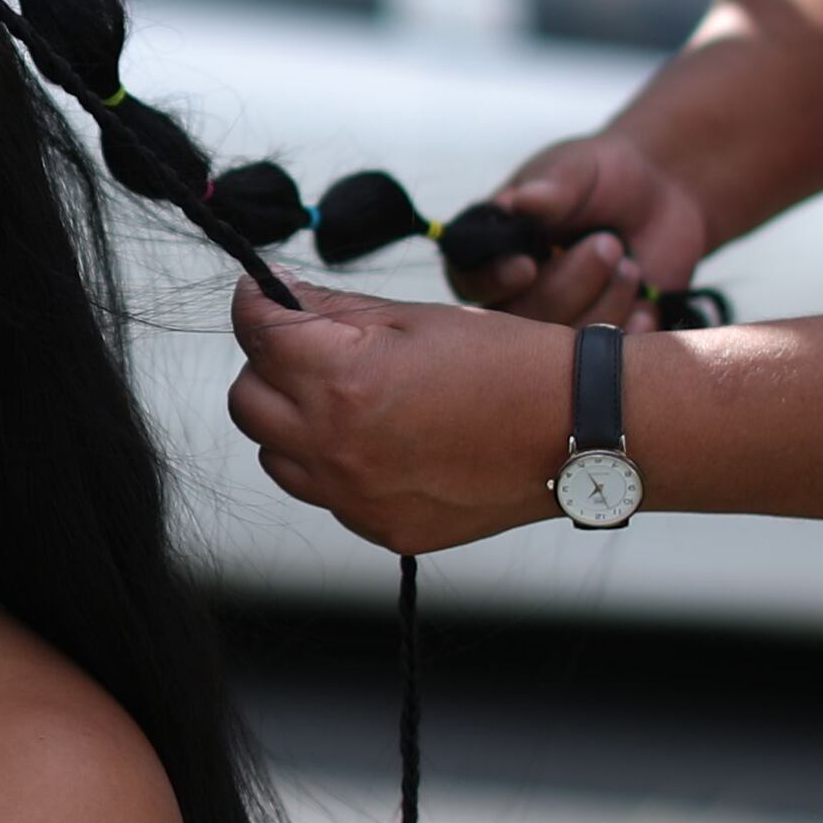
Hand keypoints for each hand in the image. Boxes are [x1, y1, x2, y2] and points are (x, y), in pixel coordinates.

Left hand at [225, 282, 592, 555]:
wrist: (576, 430)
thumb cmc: (506, 362)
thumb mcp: (415, 317)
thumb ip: (331, 309)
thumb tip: (273, 295)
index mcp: (344, 380)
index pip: (256, 333)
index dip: (256, 303)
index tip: (265, 295)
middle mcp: (337, 446)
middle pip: (247, 400)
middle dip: (269, 365)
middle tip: (309, 347)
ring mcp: (355, 497)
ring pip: (275, 454)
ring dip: (292, 420)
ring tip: (349, 397)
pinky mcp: (380, 528)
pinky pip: (322, 493)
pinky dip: (333, 464)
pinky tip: (381, 440)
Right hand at [449, 132, 710, 325]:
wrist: (663, 192)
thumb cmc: (604, 174)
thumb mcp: (578, 168)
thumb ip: (552, 187)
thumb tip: (520, 202)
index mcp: (494, 249)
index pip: (471, 279)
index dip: (493, 281)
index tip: (528, 267)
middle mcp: (516, 294)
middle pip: (522, 320)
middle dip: (570, 284)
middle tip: (609, 244)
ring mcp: (558, 323)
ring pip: (565, 344)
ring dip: (606, 303)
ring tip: (630, 266)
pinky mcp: (601, 345)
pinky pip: (608, 360)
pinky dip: (630, 332)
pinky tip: (645, 302)